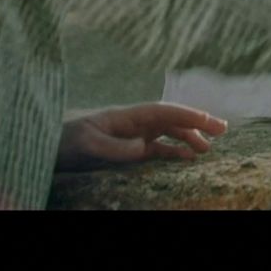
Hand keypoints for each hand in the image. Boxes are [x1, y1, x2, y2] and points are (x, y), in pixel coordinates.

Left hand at [55, 102, 227, 171]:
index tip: (209, 120)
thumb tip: (144, 148)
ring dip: (189, 138)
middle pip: (171, 119)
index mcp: (126, 116)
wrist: (46, 150)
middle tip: (223, 130)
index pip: (164, 111)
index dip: (188, 114)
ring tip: (208, 149)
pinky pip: (158, 149)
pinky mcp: (127, 151)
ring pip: (168, 133)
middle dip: (197, 122)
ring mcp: (131, 136)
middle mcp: (133, 123)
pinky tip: (187, 159)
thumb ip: (115, 146)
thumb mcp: (86, 144)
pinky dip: (174, 152)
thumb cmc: (63, 143)